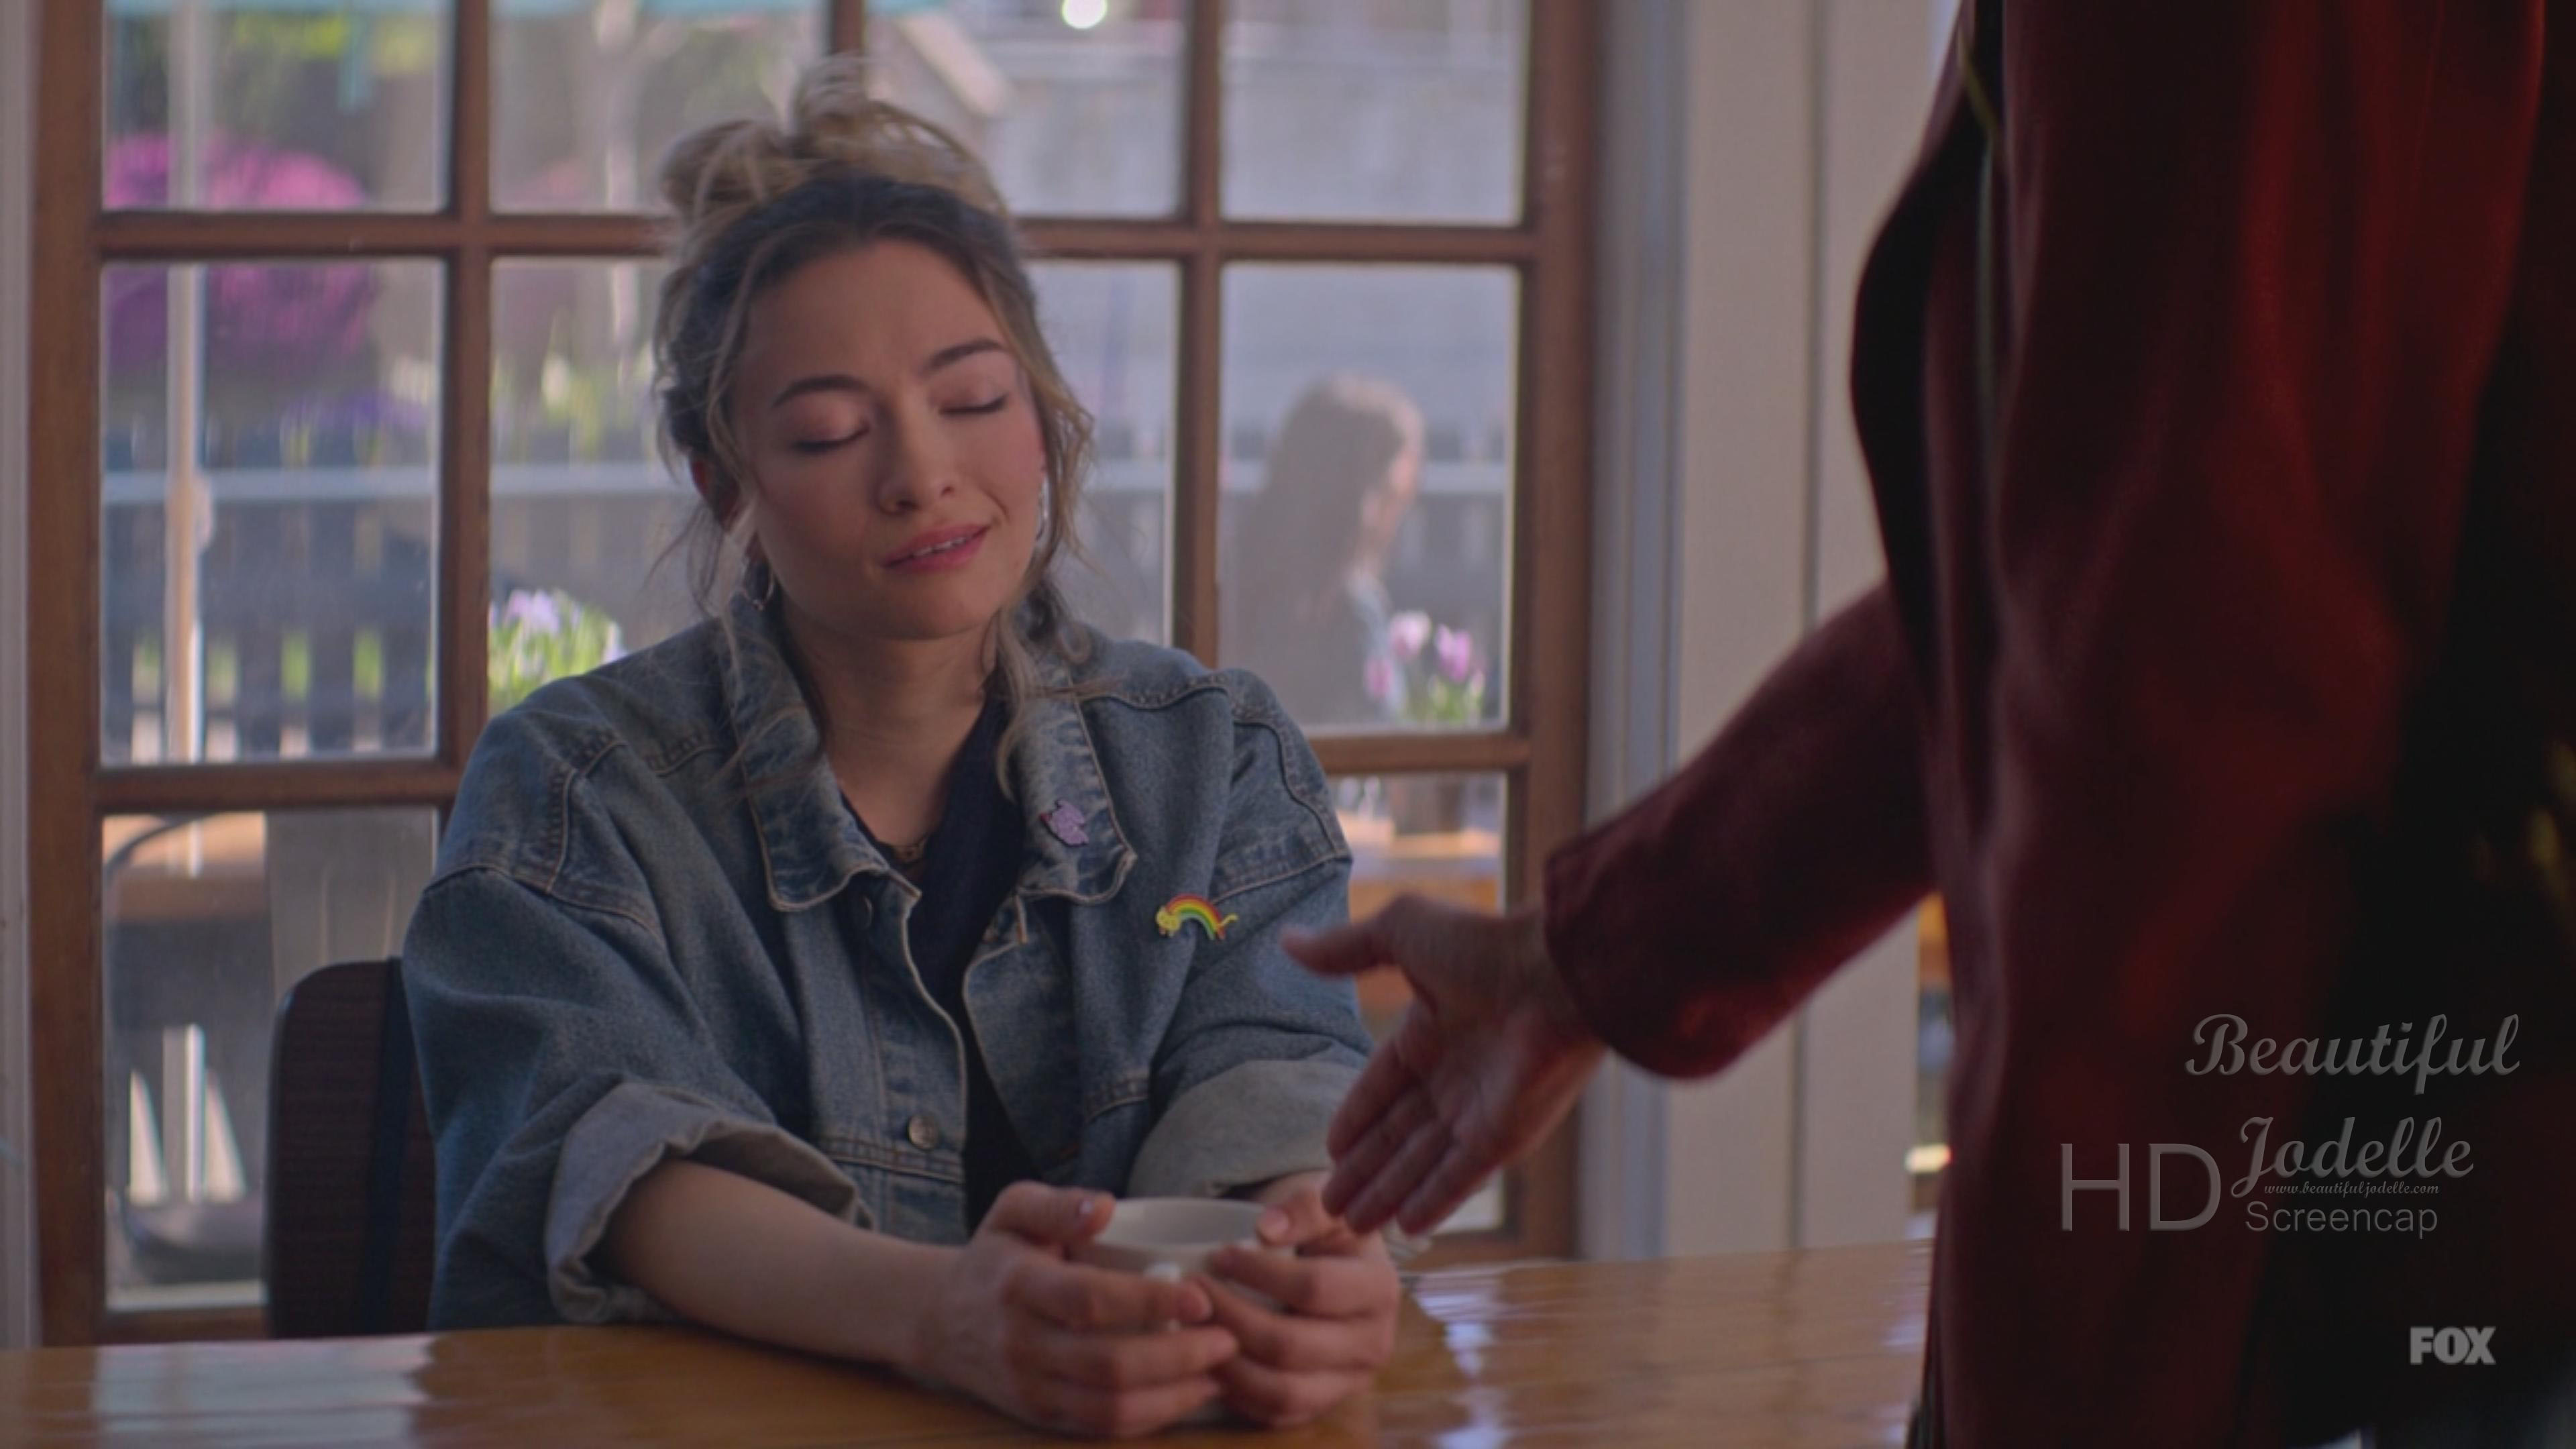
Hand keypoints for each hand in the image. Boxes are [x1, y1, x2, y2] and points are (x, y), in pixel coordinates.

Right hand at [906, 1183, 1238, 1437]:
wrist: (938, 1318)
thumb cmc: (994, 1255)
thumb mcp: (1013, 1209)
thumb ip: (1059, 1204)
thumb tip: (1106, 1206)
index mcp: (1019, 1285)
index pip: (1089, 1300)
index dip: (1149, 1301)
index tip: (1201, 1294)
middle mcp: (1022, 1343)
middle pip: (1107, 1364)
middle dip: (1178, 1356)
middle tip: (1230, 1337)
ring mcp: (1030, 1387)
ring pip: (1109, 1407)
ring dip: (1174, 1394)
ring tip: (1220, 1369)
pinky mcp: (1040, 1415)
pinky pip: (1101, 1427)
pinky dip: (1151, 1416)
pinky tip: (1189, 1393)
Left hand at [1199, 1178, 1400, 1427]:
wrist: (1340, 1265)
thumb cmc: (1328, 1231)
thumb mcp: (1326, 1202)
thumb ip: (1303, 1206)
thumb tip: (1266, 1230)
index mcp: (1379, 1289)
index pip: (1312, 1288)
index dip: (1259, 1272)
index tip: (1218, 1255)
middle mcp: (1373, 1344)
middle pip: (1290, 1345)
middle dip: (1231, 1318)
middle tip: (1194, 1294)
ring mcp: (1349, 1382)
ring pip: (1281, 1390)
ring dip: (1227, 1361)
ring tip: (1195, 1328)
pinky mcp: (1322, 1405)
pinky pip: (1274, 1413)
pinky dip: (1237, 1392)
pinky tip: (1210, 1358)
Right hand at [1285, 896, 1607, 1234]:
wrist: (1558, 976)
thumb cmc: (1486, 946)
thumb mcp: (1403, 932)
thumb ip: (1346, 948)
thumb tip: (1288, 941)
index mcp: (1433, 1028)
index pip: (1384, 1084)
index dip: (1357, 1116)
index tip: (1331, 1149)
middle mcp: (1457, 1074)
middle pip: (1399, 1133)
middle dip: (1365, 1168)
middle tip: (1329, 1204)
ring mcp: (1482, 1109)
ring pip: (1423, 1162)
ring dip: (1389, 1193)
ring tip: (1352, 1224)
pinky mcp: (1504, 1137)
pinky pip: (1460, 1177)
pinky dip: (1434, 1200)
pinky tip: (1405, 1225)